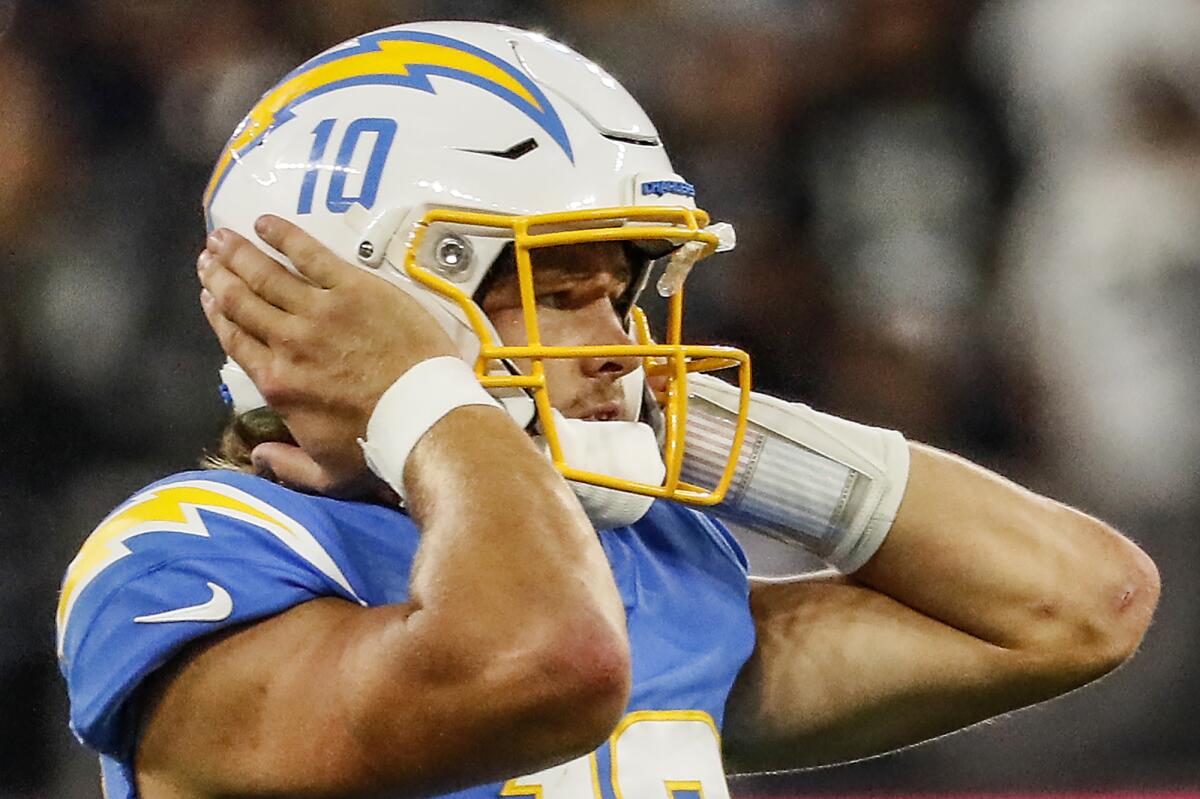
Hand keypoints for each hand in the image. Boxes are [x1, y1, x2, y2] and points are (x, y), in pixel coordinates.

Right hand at [198, 215, 456, 493]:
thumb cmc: (378, 449)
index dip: (217, 314)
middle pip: (243, 301)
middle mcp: (288, 343)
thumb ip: (287, 465)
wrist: (423, 419)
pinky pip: (311, 254)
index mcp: (277, 383)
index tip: (207, 295)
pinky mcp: (354, 289)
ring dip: (241, 252)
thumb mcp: (326, 474)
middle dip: (220, 276)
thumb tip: (260, 456)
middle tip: (207, 257)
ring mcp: (320, 311)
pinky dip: (285, 236)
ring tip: (223, 236)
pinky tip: (266, 223)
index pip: (236, 340)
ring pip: (267, 275)